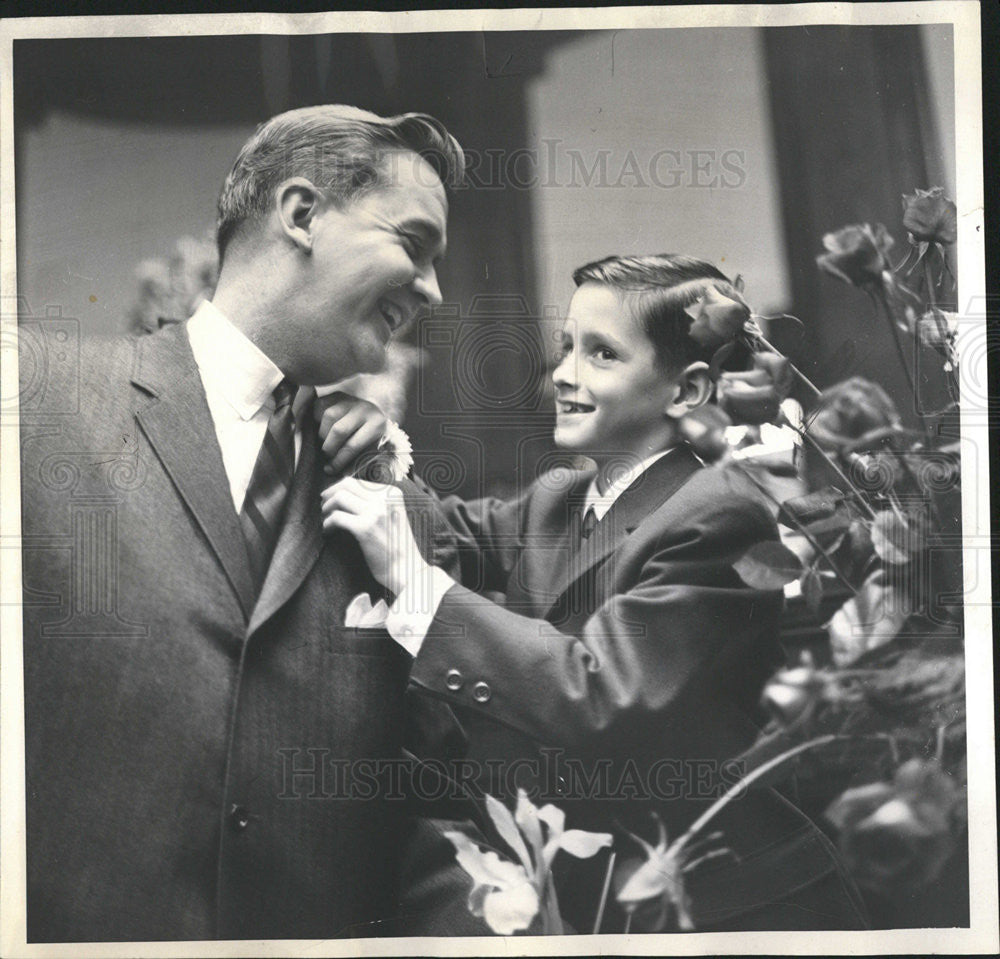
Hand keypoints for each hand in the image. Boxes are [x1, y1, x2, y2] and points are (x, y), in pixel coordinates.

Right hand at [315, 392, 387, 476]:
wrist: (371, 414)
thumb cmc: (369, 437)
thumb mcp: (369, 449)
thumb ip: (355, 460)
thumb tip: (332, 470)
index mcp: (376, 424)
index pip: (353, 445)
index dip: (338, 460)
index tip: (330, 469)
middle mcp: (364, 408)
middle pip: (338, 430)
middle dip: (329, 447)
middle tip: (326, 455)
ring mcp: (350, 399)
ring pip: (328, 416)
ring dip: (322, 433)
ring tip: (325, 441)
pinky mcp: (337, 394)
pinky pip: (320, 406)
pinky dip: (317, 419)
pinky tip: (321, 427)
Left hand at [320, 477, 428, 595]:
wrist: (408, 569)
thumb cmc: (397, 546)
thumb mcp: (393, 516)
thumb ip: (376, 503)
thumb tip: (346, 491)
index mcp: (392, 494)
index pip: (357, 482)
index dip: (339, 489)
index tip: (331, 499)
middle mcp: (385, 499)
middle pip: (346, 485)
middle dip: (330, 493)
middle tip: (323, 506)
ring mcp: (375, 513)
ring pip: (339, 498)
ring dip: (326, 508)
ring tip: (325, 520)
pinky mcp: (365, 529)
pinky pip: (336, 517)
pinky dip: (327, 524)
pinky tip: (328, 532)